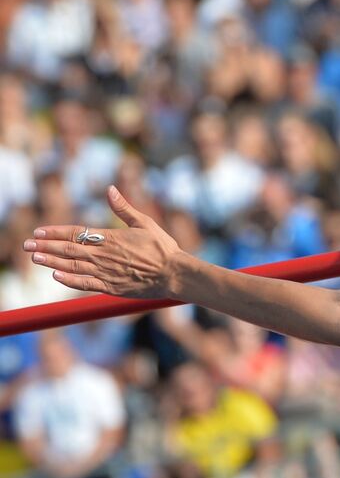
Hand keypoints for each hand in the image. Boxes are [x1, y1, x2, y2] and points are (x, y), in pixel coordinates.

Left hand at [24, 187, 185, 298]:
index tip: (39, 231)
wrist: (175, 274)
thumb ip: (124, 208)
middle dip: (45, 246)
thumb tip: (111, 189)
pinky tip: (56, 275)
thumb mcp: (145, 223)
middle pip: (68, 249)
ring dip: (51, 261)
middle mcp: (104, 255)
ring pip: (72, 266)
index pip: (76, 232)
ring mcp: (106, 272)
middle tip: (26, 244)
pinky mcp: (111, 287)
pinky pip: (85, 283)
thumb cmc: (163, 248)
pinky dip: (69, 279)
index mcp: (111, 238)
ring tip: (34, 258)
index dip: (55, 231)